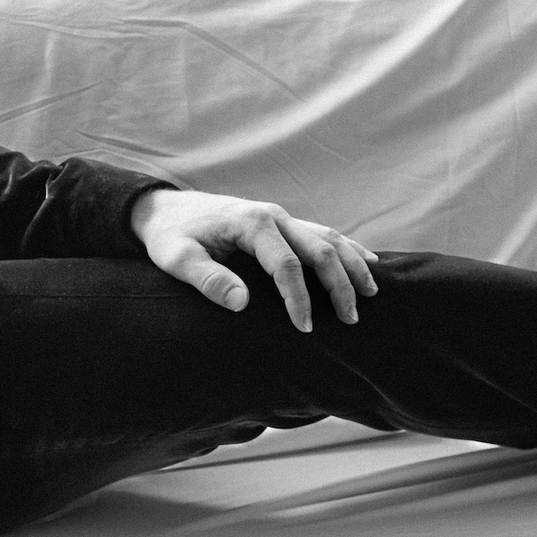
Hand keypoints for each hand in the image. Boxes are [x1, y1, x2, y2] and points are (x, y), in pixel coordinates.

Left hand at [130, 187, 379, 331]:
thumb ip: (207, 279)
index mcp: (251, 224)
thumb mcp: (177, 259)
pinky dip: (348, 247)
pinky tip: (368, 261)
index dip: (298, 298)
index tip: (304, 328)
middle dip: (339, 284)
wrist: (166, 208)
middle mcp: (273, 215)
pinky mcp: (282, 221)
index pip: (287, 264)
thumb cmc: (170, 236)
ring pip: (329, 238)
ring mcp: (281, 216)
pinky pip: (323, 232)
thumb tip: (242, 303)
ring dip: (352, 264)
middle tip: (349, 319)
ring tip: (371, 294)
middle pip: (319, 249)